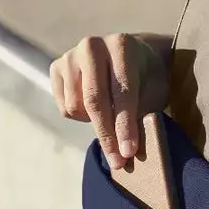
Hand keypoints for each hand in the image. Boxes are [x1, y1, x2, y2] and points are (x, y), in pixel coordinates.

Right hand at [49, 33, 168, 169]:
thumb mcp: (152, 94)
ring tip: (110, 113)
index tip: (129, 152)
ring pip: (75, 107)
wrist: (131, 57)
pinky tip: (93, 105)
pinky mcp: (56, 67)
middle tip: (118, 162)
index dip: (125, 125)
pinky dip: (80, 115)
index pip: (122, 92)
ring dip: (93, 121)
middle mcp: (92, 45)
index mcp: (122, 45)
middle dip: (107, 135)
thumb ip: (141, 117)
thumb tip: (127, 153)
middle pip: (94, 101)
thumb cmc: (146, 79)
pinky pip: (64, 107)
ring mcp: (70, 55)